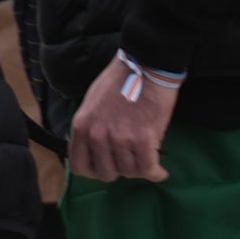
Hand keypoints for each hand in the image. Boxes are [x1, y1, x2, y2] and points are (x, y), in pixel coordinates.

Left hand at [70, 60, 177, 184]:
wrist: (146, 65)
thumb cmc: (120, 80)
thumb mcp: (91, 103)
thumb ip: (90, 127)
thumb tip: (95, 149)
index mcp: (82, 126)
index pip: (79, 167)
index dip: (94, 171)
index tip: (105, 166)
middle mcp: (97, 136)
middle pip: (106, 173)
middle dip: (119, 170)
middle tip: (129, 161)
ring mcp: (120, 139)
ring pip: (129, 172)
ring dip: (139, 169)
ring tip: (146, 160)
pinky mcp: (143, 140)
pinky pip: (148, 169)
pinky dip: (156, 173)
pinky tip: (160, 172)